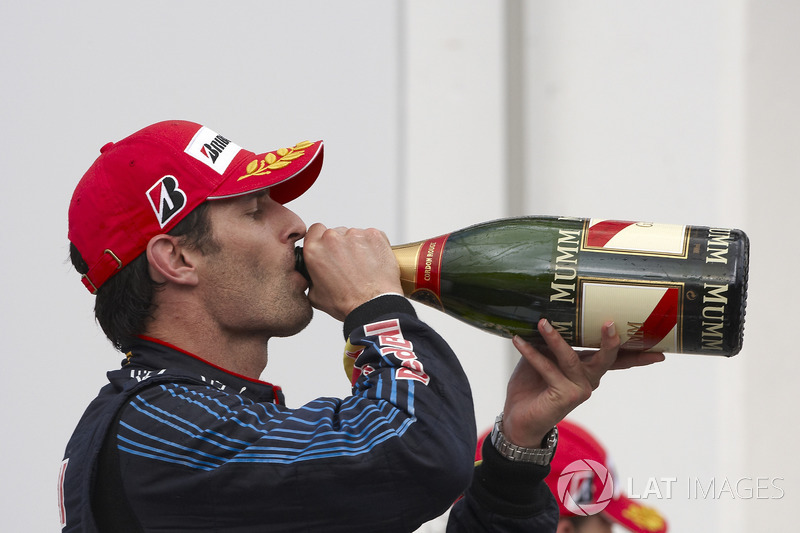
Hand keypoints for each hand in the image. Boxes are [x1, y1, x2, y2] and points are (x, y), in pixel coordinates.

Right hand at [302, 223, 402, 320]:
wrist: (374, 305)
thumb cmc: (348, 303)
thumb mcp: (315, 296)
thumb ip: (311, 277)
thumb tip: (313, 274)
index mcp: (314, 249)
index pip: (315, 230)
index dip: (321, 239)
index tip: (328, 248)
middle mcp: (332, 238)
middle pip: (335, 233)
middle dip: (340, 246)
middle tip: (347, 264)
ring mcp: (355, 235)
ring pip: (354, 235)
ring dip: (357, 247)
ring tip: (362, 267)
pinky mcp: (374, 235)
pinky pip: (371, 237)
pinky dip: (373, 246)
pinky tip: (373, 262)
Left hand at [500, 319, 663, 447]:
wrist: (518, 418)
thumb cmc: (532, 385)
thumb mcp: (544, 358)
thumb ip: (552, 341)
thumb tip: (549, 313)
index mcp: (589, 370)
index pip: (617, 358)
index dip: (637, 351)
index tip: (660, 346)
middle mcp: (589, 381)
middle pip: (607, 358)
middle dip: (611, 341)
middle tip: (610, 322)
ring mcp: (579, 389)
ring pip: (572, 359)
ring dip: (555, 339)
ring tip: (543, 322)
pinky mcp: (564, 396)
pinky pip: (548, 368)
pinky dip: (532, 353)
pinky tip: (519, 340)